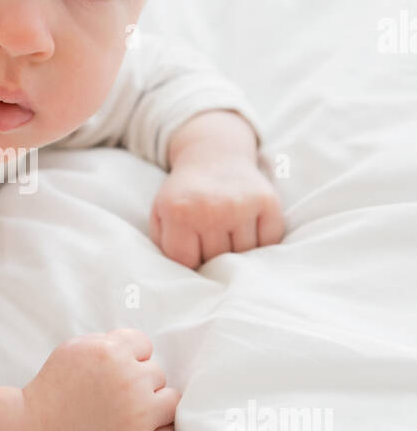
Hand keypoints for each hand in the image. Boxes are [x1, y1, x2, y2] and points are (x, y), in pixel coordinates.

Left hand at [151, 112, 285, 268]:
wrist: (214, 155)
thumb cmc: (185, 193)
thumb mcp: (160, 213)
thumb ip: (163, 244)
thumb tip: (181, 275)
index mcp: (179, 212)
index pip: (187, 262)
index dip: (190, 260)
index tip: (192, 249)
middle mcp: (212, 209)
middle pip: (216, 259)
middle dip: (212, 255)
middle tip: (210, 237)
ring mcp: (242, 205)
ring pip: (244, 255)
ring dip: (237, 251)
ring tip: (228, 233)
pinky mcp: (268, 202)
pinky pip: (269, 242)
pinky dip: (262, 242)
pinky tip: (248, 228)